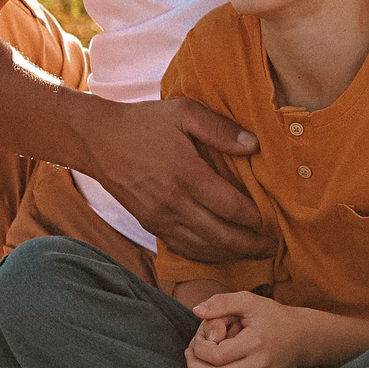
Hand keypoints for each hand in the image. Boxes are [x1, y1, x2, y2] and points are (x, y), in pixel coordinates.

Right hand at [71, 95, 273, 262]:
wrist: (97, 139)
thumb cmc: (144, 122)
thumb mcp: (184, 112)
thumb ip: (221, 129)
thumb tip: (254, 145)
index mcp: (187, 174)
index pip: (232, 208)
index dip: (256, 219)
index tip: (271, 220)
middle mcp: (174, 202)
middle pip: (221, 236)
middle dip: (250, 245)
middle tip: (271, 247)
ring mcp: (160, 217)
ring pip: (203, 248)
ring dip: (230, 255)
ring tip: (252, 253)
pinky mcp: (149, 224)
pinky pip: (182, 248)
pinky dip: (204, 255)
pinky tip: (219, 252)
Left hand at [182, 292, 306, 367]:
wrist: (302, 337)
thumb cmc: (272, 316)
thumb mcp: (249, 301)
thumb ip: (221, 302)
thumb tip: (196, 311)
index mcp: (255, 343)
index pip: (216, 355)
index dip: (198, 349)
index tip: (196, 341)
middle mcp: (261, 366)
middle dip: (195, 367)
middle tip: (190, 356)